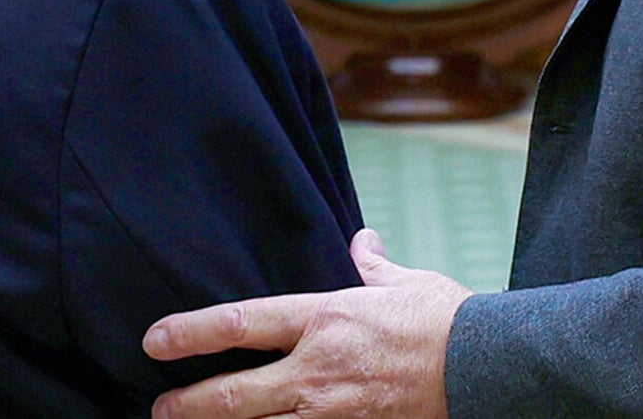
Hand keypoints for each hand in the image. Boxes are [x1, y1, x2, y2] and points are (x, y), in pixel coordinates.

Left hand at [144, 228, 472, 418]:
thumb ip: (373, 266)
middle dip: (188, 405)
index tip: (156, 341)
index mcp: (325, 317)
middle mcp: (318, 367)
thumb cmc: (446, 321)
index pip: (241, 323)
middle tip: (161, 409)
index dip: (191, 333)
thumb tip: (362, 241)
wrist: (486, 367)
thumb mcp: (407, 282)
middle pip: (233, 396)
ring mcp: (333, 411)